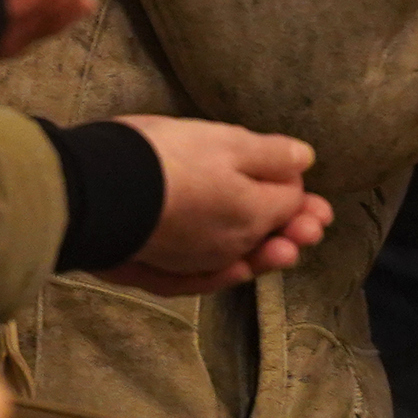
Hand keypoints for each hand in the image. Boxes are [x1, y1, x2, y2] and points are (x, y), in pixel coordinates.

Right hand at [100, 116, 335, 294]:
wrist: (100, 190)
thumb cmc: (167, 157)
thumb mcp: (226, 140)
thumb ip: (270, 154)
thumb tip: (305, 162)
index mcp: (253, 215)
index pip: (290, 203)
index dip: (295, 184)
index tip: (294, 171)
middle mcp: (232, 247)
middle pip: (269, 236)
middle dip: (295, 226)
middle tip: (317, 221)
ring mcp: (197, 263)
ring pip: (241, 258)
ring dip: (267, 251)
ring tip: (286, 248)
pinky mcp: (165, 272)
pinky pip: (205, 277)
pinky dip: (226, 272)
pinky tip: (234, 271)